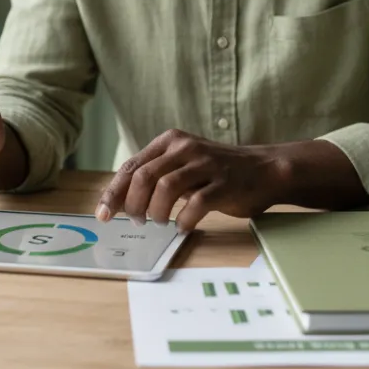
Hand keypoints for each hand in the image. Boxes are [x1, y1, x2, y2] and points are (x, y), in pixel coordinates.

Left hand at [95, 129, 286, 231]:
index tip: (103, 214)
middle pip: (143, 177)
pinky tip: (182, 226)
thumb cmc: (217, 172)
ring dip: (156, 212)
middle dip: (131, 205)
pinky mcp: (223, 183)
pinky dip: (184, 219)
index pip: (131, 166)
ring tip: (160, 222)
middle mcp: (185, 148)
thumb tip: (121, 200)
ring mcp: (205, 164)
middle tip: (135, 222)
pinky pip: (196, 203)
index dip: (113, 192)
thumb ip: (156, 175)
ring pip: (165, 188)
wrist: (264, 170)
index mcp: (170, 141)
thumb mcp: (183, 164)